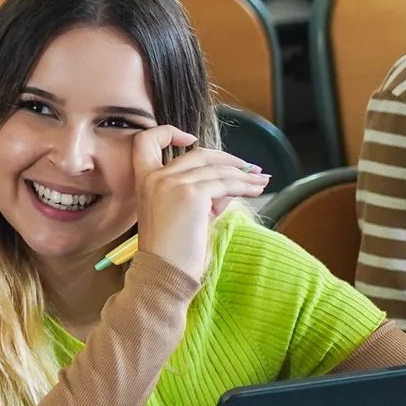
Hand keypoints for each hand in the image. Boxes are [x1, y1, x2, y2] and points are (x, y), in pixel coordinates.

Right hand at [131, 127, 268, 283]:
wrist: (166, 272)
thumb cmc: (173, 250)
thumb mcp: (184, 214)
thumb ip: (202, 195)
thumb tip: (229, 185)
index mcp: (144, 179)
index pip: (146, 141)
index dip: (168, 133)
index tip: (190, 139)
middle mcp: (156, 177)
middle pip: (197, 153)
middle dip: (227, 158)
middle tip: (249, 167)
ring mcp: (172, 183)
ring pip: (216, 169)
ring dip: (243, 174)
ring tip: (261, 181)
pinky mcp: (192, 194)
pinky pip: (225, 183)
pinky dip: (245, 185)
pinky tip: (256, 190)